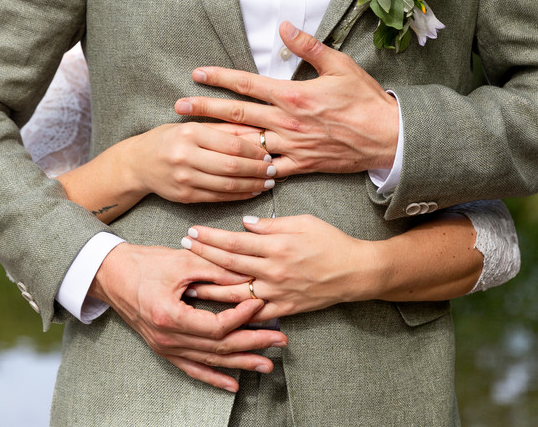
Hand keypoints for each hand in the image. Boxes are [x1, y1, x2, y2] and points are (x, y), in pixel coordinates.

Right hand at [57, 122, 275, 223]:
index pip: (230, 144)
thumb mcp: (193, 125)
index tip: (269, 152)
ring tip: (267, 182)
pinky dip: (238, 196)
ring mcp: (184, 178)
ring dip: (252, 185)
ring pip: (226, 185)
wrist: (138, 163)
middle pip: (231, 166)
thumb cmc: (170, 139)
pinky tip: (251, 192)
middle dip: (257, 170)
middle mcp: (185, 156)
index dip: (254, 151)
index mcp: (189, 133)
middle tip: (273, 170)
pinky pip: (218, 198)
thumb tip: (260, 133)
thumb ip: (225, 128)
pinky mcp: (184, 196)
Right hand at [89, 244, 288, 391]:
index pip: (215, 326)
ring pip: (210, 361)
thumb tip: (248, 278)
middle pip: (218, 348)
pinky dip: (214, 378)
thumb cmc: (145, 263)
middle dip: (253, 344)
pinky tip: (233, 384)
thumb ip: (216, 271)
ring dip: (241, 364)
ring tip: (268, 364)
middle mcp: (167, 338)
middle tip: (279, 340)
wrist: (112, 273)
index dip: (241, 318)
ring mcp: (165, 347)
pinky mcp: (164, 349)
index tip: (259, 305)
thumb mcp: (183, 262)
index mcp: (170, 316)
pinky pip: (192, 369)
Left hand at [174, 22, 399, 176]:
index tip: (197, 74)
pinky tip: (230, 170)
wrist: (388, 137)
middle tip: (178, 108)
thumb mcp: (339, 65)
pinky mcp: (300, 165)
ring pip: (246, 145)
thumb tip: (282, 27)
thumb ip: (308, 46)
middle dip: (204, 110)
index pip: (246, 84)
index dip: (219, 78)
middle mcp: (286, 122)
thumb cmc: (365, 99)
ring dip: (218, 141)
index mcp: (292, 95)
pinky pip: (268, 171)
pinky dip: (249, 171)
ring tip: (194, 139)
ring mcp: (291, 147)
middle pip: (236, 115)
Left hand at [179, 215, 377, 322]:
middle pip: (229, 265)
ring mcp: (278, 292)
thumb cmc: (331, 241)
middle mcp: (273, 271)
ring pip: (236, 293)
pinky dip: (236, 315)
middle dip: (202, 257)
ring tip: (189, 286)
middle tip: (182, 251)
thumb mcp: (303, 222)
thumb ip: (272, 224)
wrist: (355, 272)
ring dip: (210, 290)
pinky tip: (218, 313)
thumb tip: (245, 224)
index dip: (210, 237)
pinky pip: (256, 314)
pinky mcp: (285, 308)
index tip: (192, 232)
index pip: (234, 241)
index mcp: (276, 246)